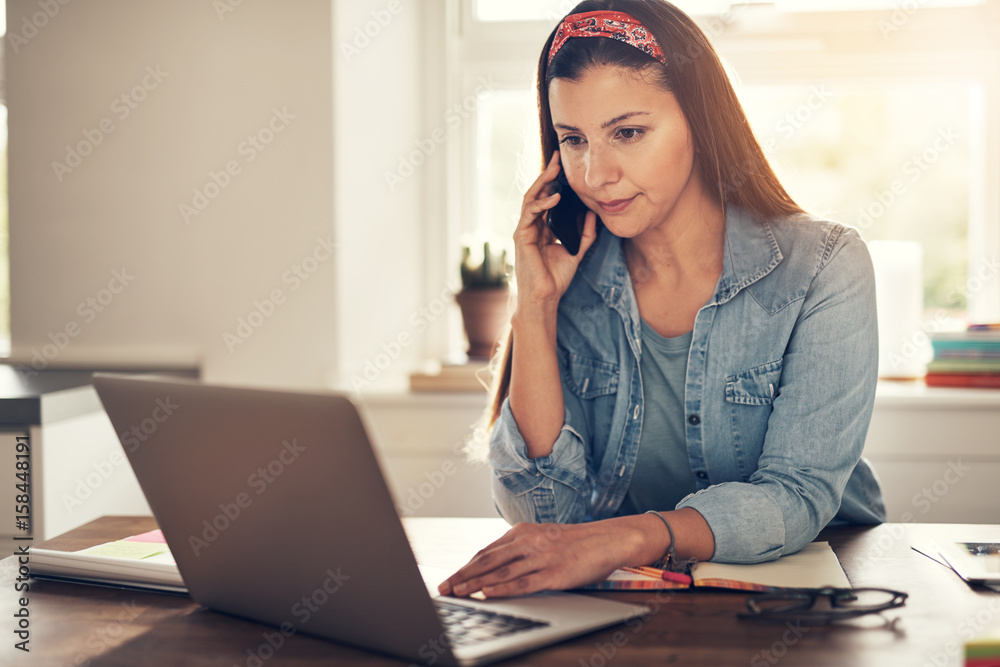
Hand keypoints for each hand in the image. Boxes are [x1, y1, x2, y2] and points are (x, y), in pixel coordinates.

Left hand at [437, 520, 639, 598]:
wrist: (608, 540)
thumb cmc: (575, 542)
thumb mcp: (543, 538)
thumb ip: (519, 548)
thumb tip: (494, 566)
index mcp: (523, 532)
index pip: (487, 551)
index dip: (466, 566)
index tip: (450, 578)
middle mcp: (529, 541)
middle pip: (487, 560)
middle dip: (463, 575)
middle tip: (445, 588)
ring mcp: (541, 556)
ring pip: (501, 571)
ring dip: (476, 583)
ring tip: (459, 592)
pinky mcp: (555, 572)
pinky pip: (523, 582)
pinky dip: (503, 588)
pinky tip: (489, 593)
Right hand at [513, 151, 597, 309]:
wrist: (545, 297)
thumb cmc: (556, 278)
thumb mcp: (577, 251)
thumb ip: (585, 234)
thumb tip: (594, 214)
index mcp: (543, 228)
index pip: (547, 199)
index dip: (555, 182)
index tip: (566, 167)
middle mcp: (532, 226)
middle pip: (538, 194)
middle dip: (548, 174)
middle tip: (559, 157)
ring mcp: (525, 230)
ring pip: (530, 198)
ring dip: (542, 182)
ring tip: (555, 169)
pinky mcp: (521, 236)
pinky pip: (529, 213)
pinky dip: (542, 203)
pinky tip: (555, 197)